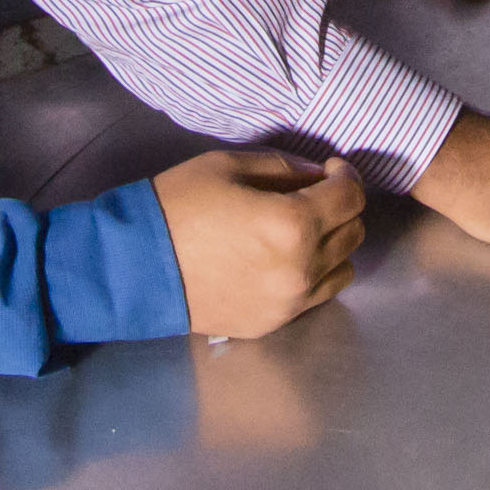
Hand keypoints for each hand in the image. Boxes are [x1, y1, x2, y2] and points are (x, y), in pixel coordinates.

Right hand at [153, 149, 365, 338]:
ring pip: (344, 267)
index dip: (346, 175)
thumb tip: (318, 177)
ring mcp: (289, 302)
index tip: (331, 170)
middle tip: (314, 195)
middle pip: (354, 231)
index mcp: (292, 223)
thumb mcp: (230, 166)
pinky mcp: (274, 322)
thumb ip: (285, 168)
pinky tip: (284, 258)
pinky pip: (318, 295)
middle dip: (341, 207)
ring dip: (332, 243)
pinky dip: (315, 273)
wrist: (136, 266)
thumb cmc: (178, 205)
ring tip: (301, 230)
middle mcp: (301, 268)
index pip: (351, 196)